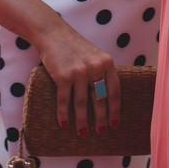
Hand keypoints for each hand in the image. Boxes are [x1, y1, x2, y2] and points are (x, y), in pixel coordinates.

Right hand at [31, 20, 118, 136]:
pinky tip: (64, 124)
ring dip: (82, 121)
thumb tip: (106, 99)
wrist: (54, 34)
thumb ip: (102, 72)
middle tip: (100, 132)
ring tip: (83, 133)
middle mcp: (95, 68)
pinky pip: (64, 100)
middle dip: (100, 119)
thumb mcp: (95, 56)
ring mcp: (79, 72)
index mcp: (107, 63)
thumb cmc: (75, 47)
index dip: (115, 110)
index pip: (114, 91)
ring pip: (82, 104)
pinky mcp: (63, 76)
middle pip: (100, 100)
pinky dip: (63, 114)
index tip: (115, 124)